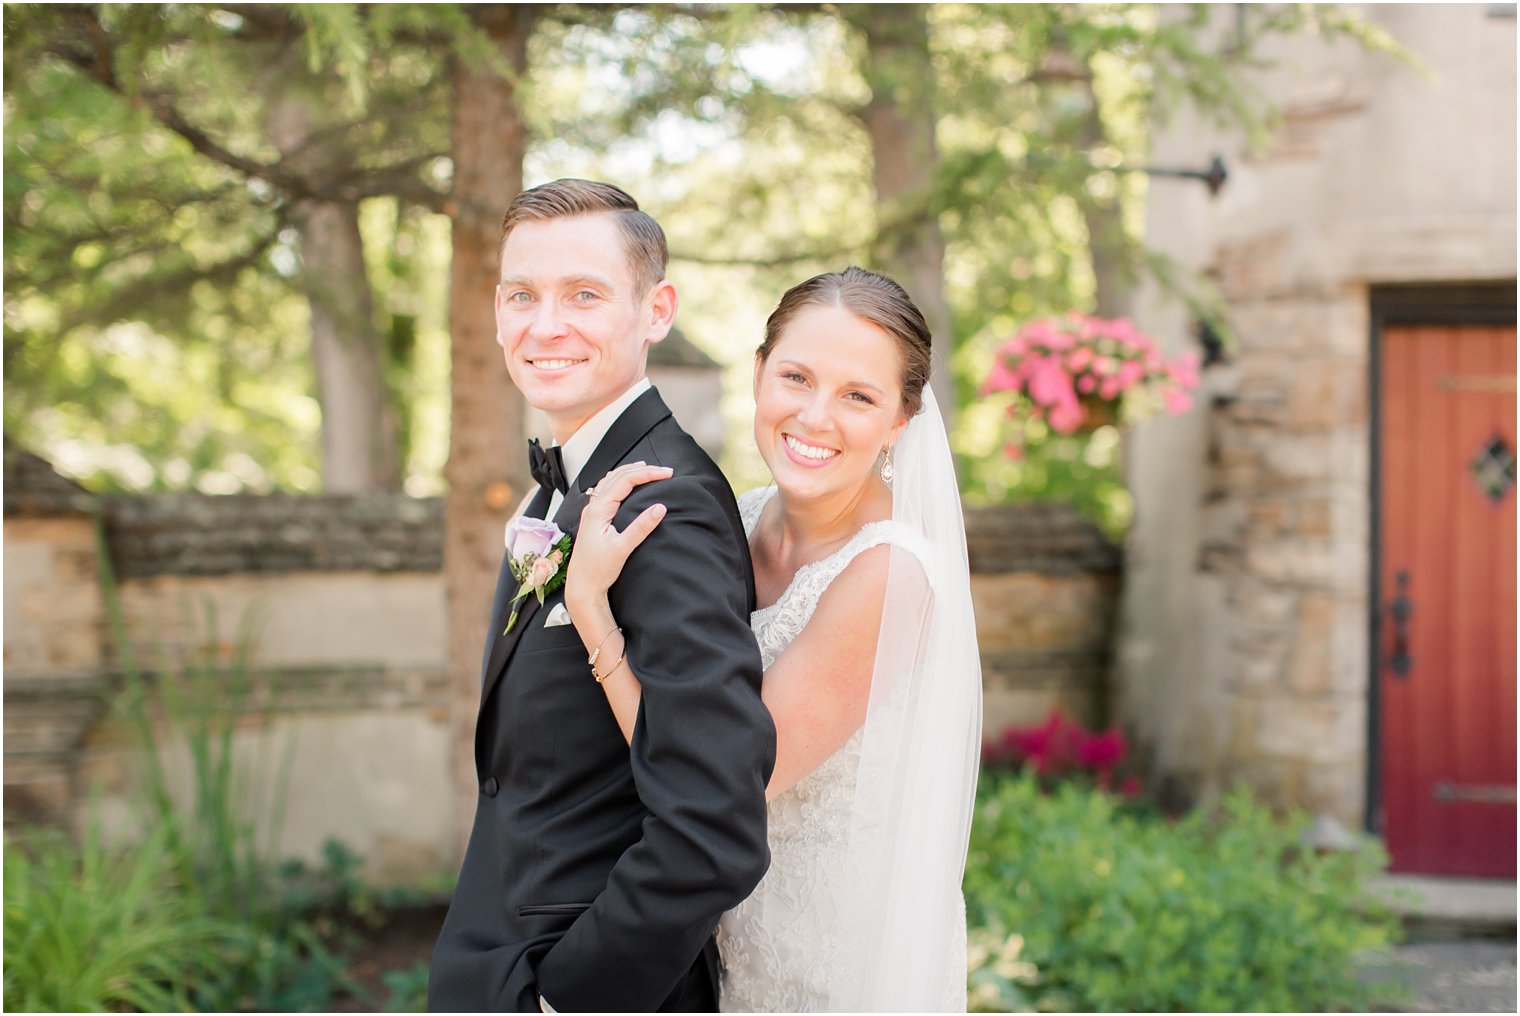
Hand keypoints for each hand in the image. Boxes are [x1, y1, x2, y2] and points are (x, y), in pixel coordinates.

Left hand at [565, 462, 672, 611]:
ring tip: (647, 470)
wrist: (582, 585)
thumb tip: (660, 508)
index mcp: (599, 510)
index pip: (626, 481)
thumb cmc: (598, 570)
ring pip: (611, 481)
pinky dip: (620, 482)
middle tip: (664, 471)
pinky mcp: (594, 519)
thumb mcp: (623, 549)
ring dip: (630, 472)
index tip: (667, 474)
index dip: (648, 474)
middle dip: (643, 470)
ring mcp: (592, 512)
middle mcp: (593, 507)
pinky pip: (606, 490)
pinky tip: (625, 485)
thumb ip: (641, 527)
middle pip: (618, 476)